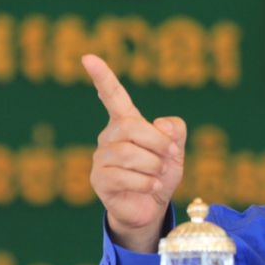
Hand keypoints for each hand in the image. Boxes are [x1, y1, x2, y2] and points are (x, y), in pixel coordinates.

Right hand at [82, 54, 186, 252]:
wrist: (151, 206)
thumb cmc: (160, 173)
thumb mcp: (176, 150)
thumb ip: (175, 131)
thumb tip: (162, 124)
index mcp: (127, 123)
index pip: (113, 96)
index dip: (103, 77)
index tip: (88, 58)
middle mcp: (109, 136)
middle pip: (133, 128)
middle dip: (159, 143)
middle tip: (170, 157)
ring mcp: (101, 158)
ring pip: (130, 154)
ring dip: (154, 166)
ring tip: (158, 176)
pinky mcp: (99, 179)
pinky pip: (125, 176)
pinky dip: (146, 182)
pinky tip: (151, 186)